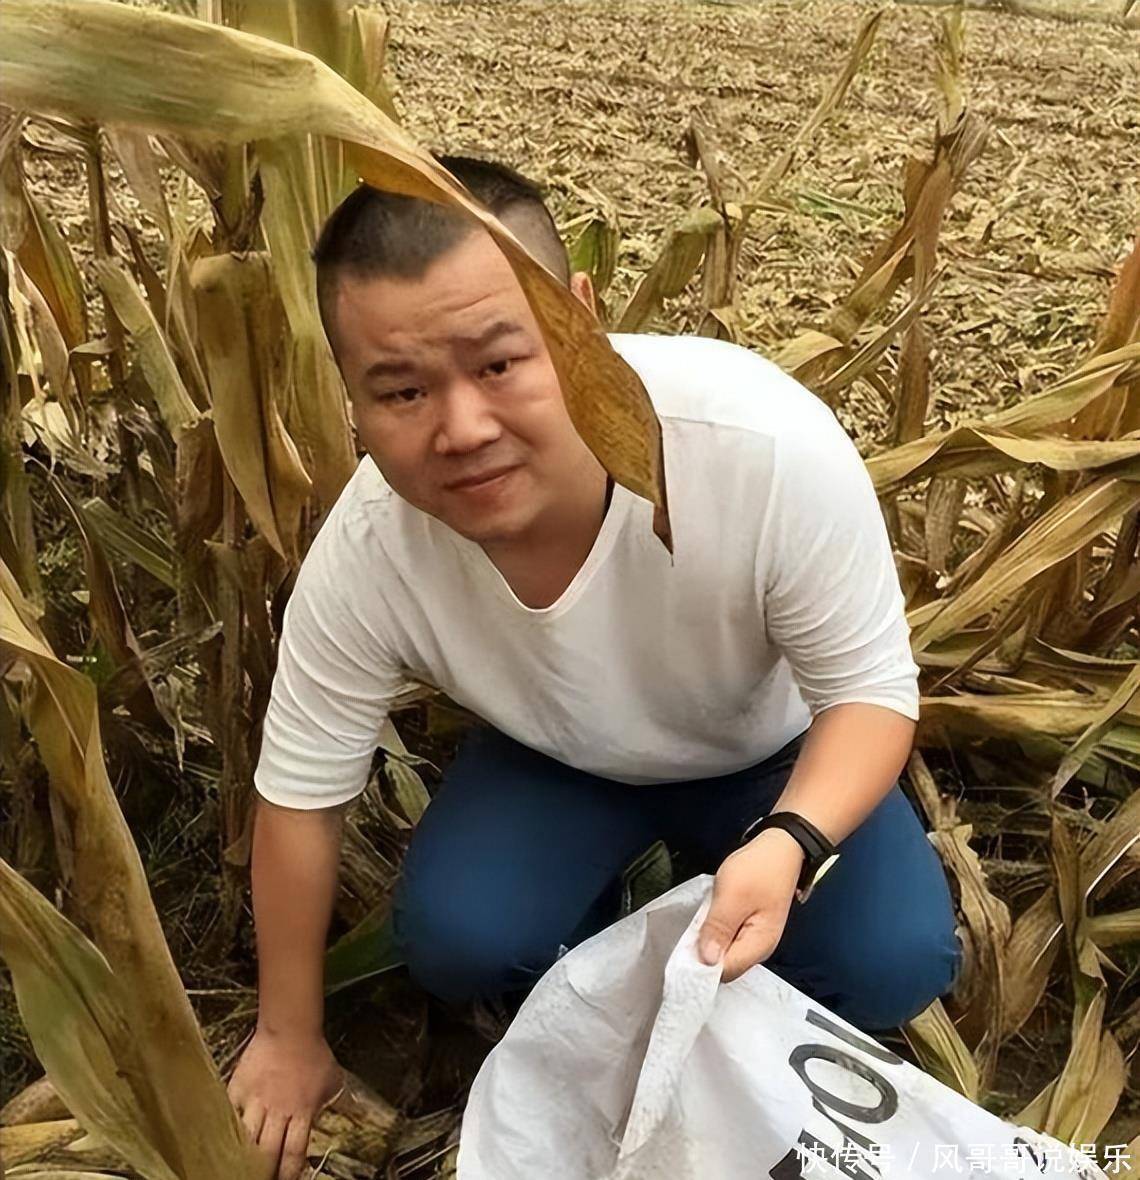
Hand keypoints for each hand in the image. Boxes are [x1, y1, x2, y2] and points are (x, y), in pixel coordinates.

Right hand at [227, 1027, 344, 1179]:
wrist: (290, 1029)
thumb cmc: (314, 1054)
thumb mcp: (333, 1081)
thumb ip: (337, 1102)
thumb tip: (353, 1114)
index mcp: (303, 1113)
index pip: (294, 1154)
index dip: (289, 1174)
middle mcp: (278, 1112)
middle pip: (267, 1153)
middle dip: (264, 1173)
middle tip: (262, 1179)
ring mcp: (255, 1102)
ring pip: (245, 1139)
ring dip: (243, 1156)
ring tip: (239, 1167)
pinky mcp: (238, 1089)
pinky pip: (228, 1114)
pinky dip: (225, 1129)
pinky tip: (222, 1141)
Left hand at [697, 828, 804, 981]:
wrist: (781, 847)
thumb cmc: (758, 869)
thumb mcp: (733, 896)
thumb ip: (718, 929)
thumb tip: (706, 961)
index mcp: (758, 946)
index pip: (725, 972)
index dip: (702, 964)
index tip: (683, 949)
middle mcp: (759, 949)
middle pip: (725, 965)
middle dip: (704, 952)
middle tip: (689, 931)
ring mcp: (755, 937)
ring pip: (725, 951)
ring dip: (709, 940)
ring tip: (697, 921)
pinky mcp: (750, 926)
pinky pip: (728, 937)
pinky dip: (716, 930)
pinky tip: (708, 917)